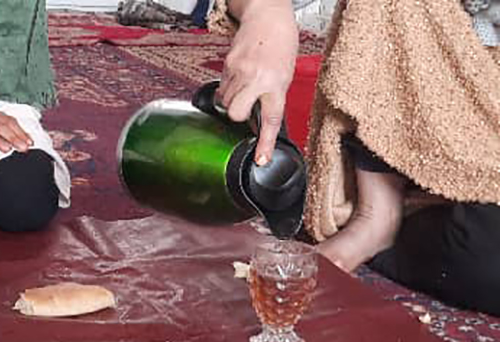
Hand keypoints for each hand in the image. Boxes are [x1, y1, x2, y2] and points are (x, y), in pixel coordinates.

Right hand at [218, 0, 298, 164]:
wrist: (268, 16)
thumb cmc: (281, 44)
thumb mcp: (285, 74)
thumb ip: (272, 96)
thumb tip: (259, 119)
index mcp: (275, 83)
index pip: (270, 120)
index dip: (265, 143)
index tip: (260, 159)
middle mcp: (256, 78)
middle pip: (235, 114)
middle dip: (237, 116)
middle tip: (247, 106)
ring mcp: (238, 71)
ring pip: (225, 102)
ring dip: (232, 100)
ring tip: (244, 87)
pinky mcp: (227, 65)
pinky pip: (222, 87)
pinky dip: (228, 87)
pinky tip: (239, 77)